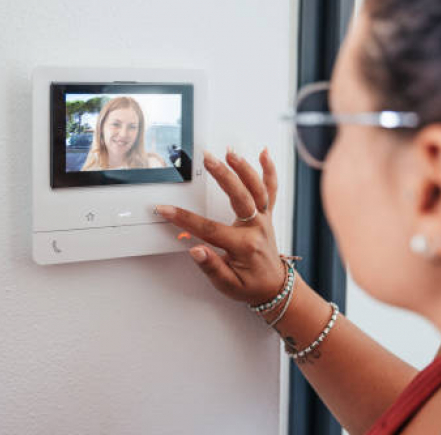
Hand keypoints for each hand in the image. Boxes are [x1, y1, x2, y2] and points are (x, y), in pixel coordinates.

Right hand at [156, 148, 285, 305]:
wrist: (274, 287)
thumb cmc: (250, 286)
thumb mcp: (227, 285)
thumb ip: (211, 267)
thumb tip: (195, 250)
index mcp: (243, 245)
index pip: (209, 228)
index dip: (184, 219)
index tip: (166, 209)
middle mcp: (256, 228)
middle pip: (239, 197)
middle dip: (222, 176)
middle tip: (208, 159)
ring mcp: (263, 219)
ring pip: (257, 189)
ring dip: (244, 168)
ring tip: (230, 153)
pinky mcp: (267, 215)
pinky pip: (271, 190)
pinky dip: (270, 170)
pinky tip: (264, 154)